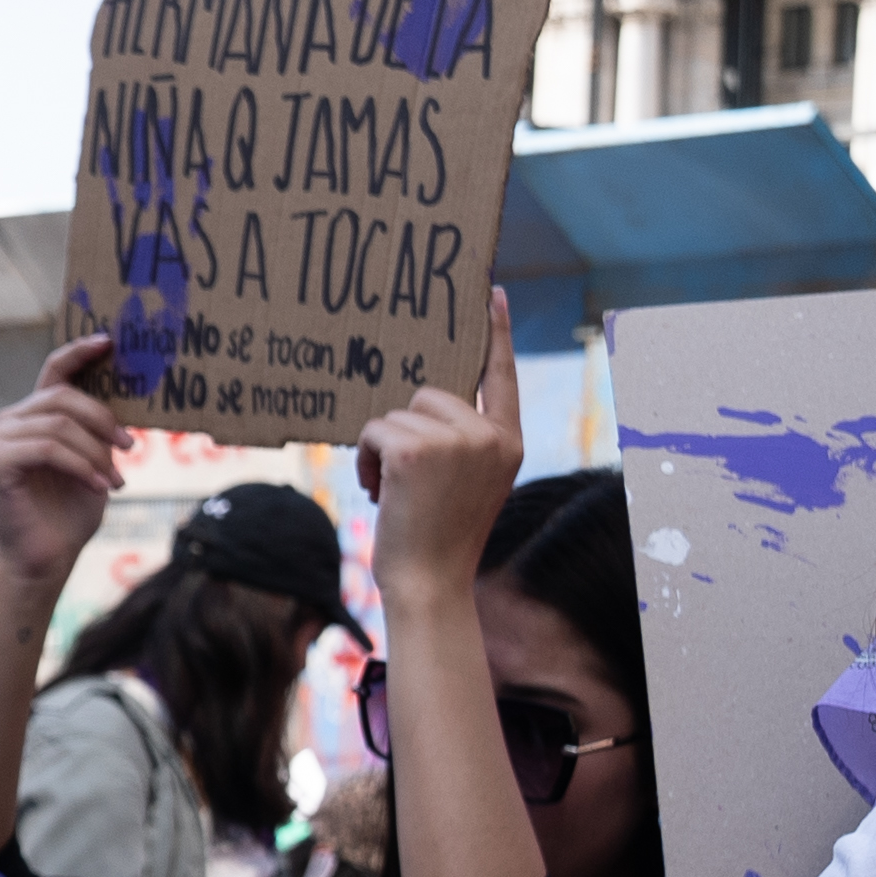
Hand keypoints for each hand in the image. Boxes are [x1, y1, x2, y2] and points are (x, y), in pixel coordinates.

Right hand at [0, 338, 124, 595]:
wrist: (46, 560)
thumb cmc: (70, 514)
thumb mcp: (96, 463)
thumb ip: (101, 432)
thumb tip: (128, 404)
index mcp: (35, 416)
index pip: (55, 371)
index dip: (80, 351)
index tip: (110, 342)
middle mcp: (12, 421)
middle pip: (61, 397)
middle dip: (102, 419)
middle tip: (129, 447)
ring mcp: (0, 440)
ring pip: (57, 424)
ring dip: (95, 453)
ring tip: (115, 482)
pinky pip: (47, 448)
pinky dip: (80, 465)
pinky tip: (99, 486)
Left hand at [350, 306, 526, 611]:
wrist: (430, 585)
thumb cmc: (438, 539)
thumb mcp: (467, 484)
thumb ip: (463, 441)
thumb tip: (425, 400)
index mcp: (508, 442)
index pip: (501, 375)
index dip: (496, 332)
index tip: (491, 291)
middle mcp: (490, 437)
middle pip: (429, 394)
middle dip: (407, 431)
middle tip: (408, 481)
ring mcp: (458, 441)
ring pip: (398, 414)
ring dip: (383, 448)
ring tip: (394, 491)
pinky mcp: (418, 449)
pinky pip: (374, 429)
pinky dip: (367, 458)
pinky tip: (381, 491)